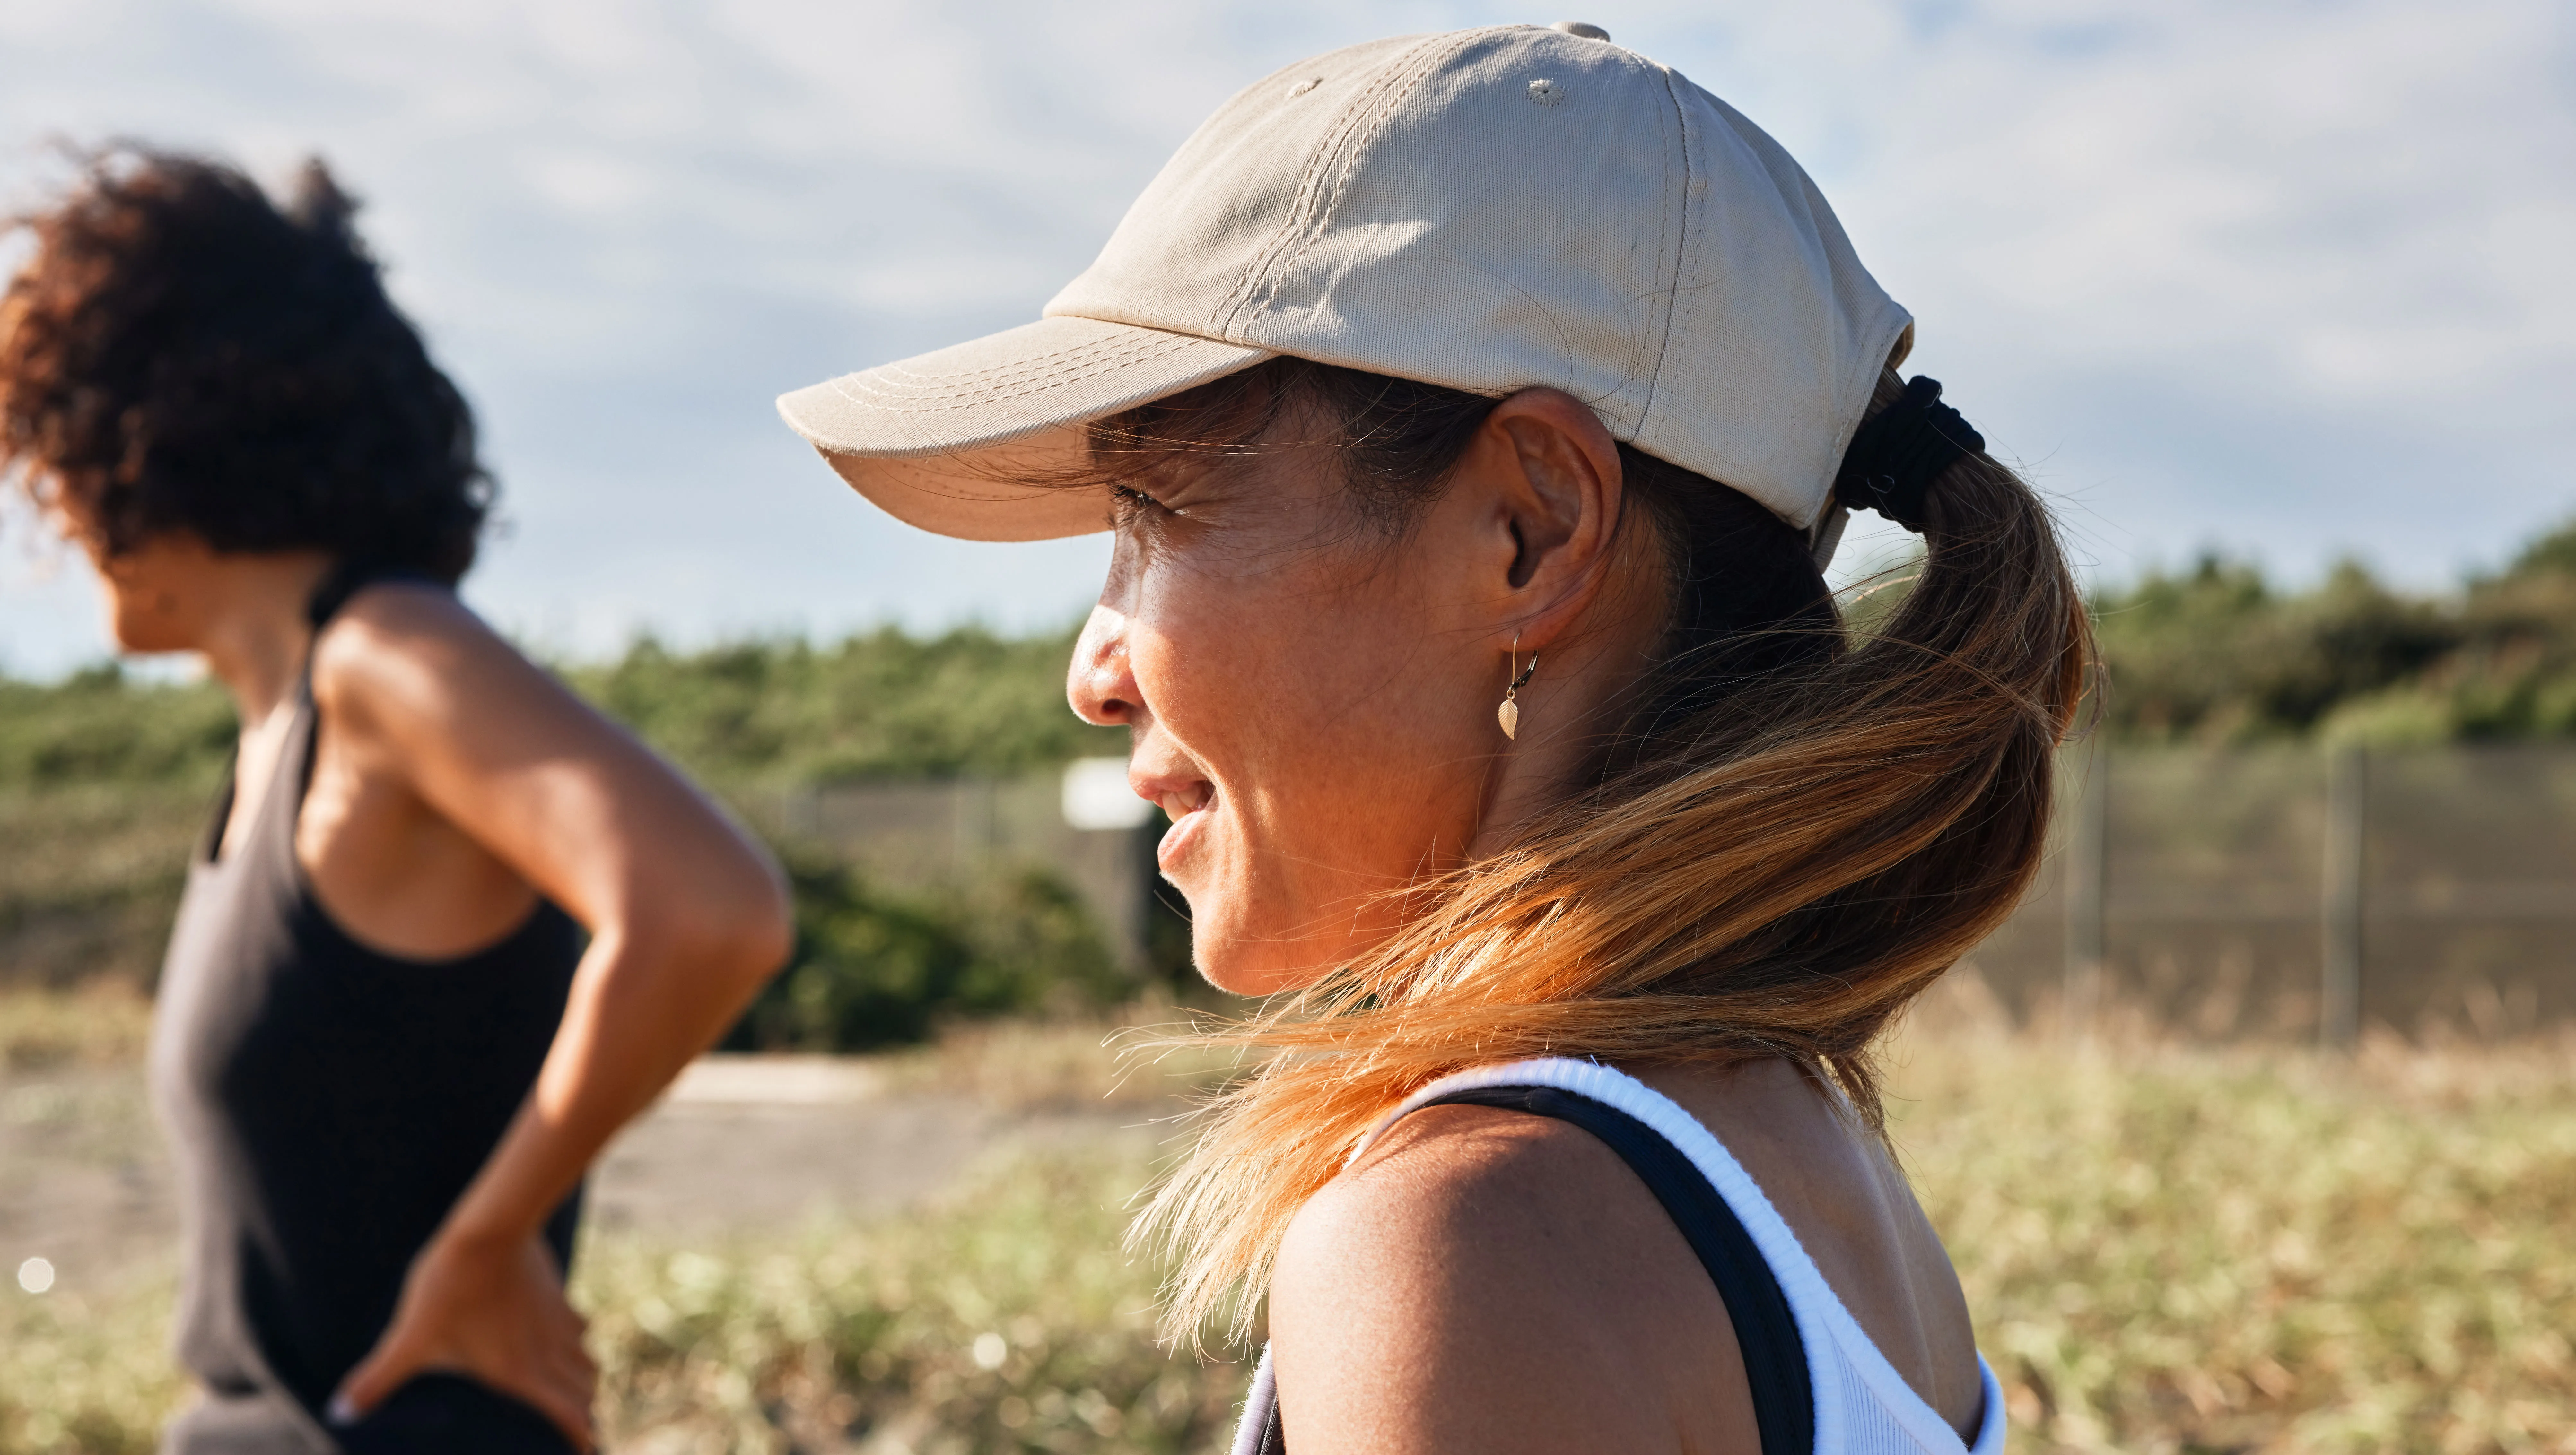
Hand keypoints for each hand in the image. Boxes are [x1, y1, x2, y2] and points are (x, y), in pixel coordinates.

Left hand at [329, 1230, 597, 1450]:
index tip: (588, 1450)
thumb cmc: (450, 1287)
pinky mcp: (557, 1294)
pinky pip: (580, 1325)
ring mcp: (557, 1321)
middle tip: (581, 1424)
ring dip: (584, 1377)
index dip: (581, 1437)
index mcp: (518, 1373)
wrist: (489, 1230)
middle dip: (586, 1410)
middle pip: (585, 1390)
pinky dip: (578, 1340)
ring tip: (576, 1387)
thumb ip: (379, 1378)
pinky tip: (567, 1336)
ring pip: (586, 1358)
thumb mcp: (411, 1337)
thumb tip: (338, 1413)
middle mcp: (546, 1352)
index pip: (567, 1414)